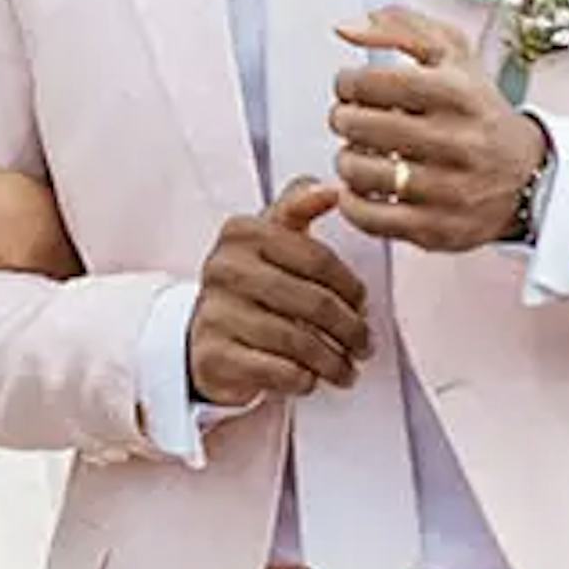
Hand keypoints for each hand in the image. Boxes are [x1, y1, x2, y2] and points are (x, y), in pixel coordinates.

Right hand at [188, 182, 370, 413]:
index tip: (363, 304)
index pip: (317, 259)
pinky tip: (312, 379)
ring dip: (333, 362)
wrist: (202, 337)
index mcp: (242, 232)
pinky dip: (304, 379)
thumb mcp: (269, 239)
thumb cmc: (251, 285)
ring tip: (347, 370)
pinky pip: (278, 371)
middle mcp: (223, 268)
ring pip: (299, 342)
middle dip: (350, 330)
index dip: (350, 286)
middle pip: (314, 303)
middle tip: (365, 345)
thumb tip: (331, 189)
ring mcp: (215, 313)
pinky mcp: (214, 356)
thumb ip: (298, 208)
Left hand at [327, 13, 548, 255]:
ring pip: (359, 172)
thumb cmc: (479, 112)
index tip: (351, 88)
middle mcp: (456, 141)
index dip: (348, 83)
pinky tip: (363, 188)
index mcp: (458, 93)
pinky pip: (368, 216)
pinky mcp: (437, 228)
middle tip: (351, 120)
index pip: (373, 82)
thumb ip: (400, 28)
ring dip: (346, 160)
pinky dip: (352, 201)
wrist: (528, 177)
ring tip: (360, 153)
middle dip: (343, 119)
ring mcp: (447, 189)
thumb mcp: (453, 56)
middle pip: (359, 126)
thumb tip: (344, 28)